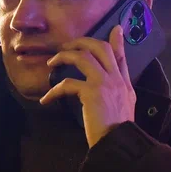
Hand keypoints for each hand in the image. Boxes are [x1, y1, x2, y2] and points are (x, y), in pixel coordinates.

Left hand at [40, 26, 136, 146]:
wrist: (119, 143)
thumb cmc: (117, 131)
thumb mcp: (124, 108)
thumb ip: (116, 94)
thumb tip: (106, 89)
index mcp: (124, 83)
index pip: (120, 56)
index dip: (117, 41)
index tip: (115, 28)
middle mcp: (116, 79)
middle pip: (100, 47)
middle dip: (81, 42)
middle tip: (66, 45)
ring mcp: (105, 83)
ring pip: (83, 57)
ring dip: (63, 57)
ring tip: (51, 63)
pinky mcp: (91, 92)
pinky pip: (67, 84)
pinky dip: (54, 91)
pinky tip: (46, 100)